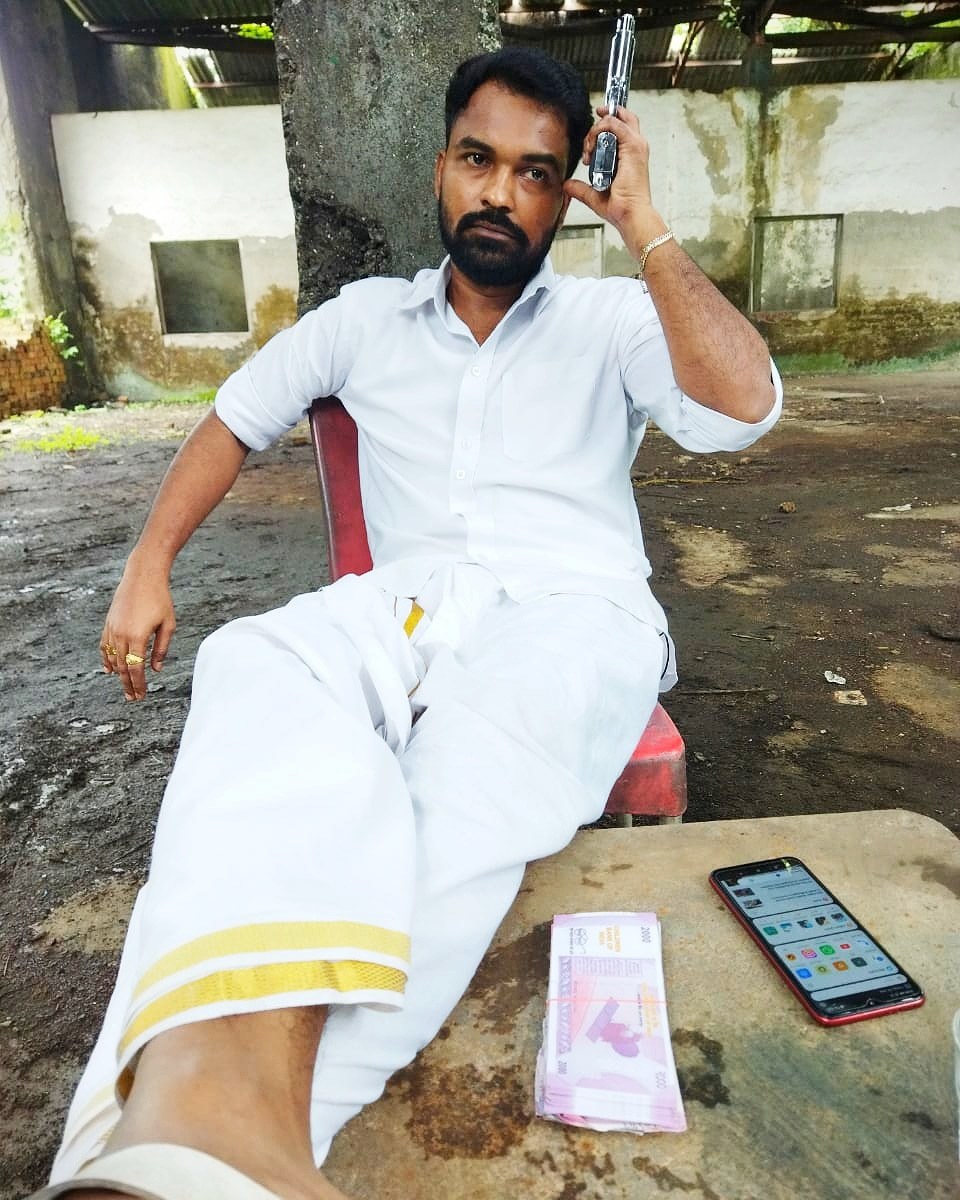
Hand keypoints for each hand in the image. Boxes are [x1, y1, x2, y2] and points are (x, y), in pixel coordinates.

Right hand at [100, 559, 175, 700]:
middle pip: (122, 667)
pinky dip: (106, 659)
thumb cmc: (160, 599)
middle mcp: (121, 635)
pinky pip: (105, 646)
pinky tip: (109, 669)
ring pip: (112, 658)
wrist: (143, 575)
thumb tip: (156, 669)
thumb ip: (161, 648)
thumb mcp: (167, 624)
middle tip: (133, 698)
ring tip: (124, 687)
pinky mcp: (108, 622)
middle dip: (128, 684)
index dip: (138, 684)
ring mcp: (112, 628)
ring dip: (118, 675)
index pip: (136, 668)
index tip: (141, 696)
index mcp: (137, 637)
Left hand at [563, 106, 667, 258]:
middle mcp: (636, 147)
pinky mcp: (633, 146)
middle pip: (622, 117)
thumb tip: (567, 185)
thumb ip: (581, 188)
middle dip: (603, 118)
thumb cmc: (621, 208)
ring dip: (595, 129)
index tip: (591, 134)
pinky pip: (615, 124)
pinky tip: (591, 147)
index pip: (622, 128)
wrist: (630, 215)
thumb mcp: (595, 195)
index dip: (606, 124)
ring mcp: (636, 145)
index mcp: (631, 156)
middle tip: (589, 134)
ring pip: (614, 120)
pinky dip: (600, 129)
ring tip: (587, 151)